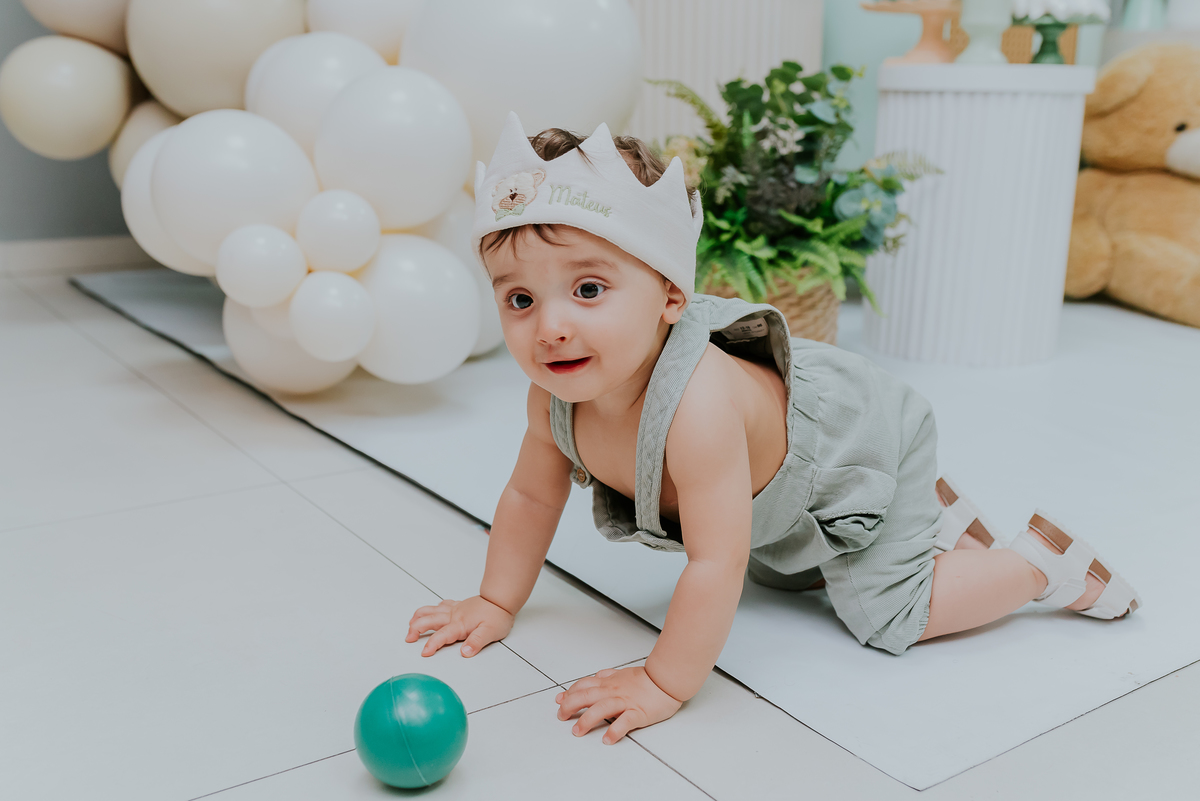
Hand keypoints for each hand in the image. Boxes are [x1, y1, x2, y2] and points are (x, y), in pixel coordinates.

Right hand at [405, 596, 514, 657]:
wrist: (501, 599)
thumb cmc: (497, 615)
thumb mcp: (490, 632)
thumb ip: (476, 642)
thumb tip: (465, 652)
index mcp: (459, 624)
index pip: (442, 636)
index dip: (432, 645)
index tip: (424, 653)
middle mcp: (453, 616)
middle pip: (429, 620)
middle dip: (416, 629)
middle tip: (409, 638)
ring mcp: (455, 610)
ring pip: (431, 610)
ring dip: (418, 617)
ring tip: (410, 625)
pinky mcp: (458, 606)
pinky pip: (440, 605)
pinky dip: (431, 609)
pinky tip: (430, 612)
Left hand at [555, 665, 682, 744]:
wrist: (667, 680)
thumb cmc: (648, 679)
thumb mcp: (624, 672)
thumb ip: (609, 675)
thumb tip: (598, 675)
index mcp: (610, 683)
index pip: (585, 685)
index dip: (570, 692)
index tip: (560, 700)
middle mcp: (614, 691)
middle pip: (587, 696)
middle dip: (570, 706)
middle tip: (561, 717)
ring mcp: (625, 702)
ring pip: (601, 708)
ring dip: (586, 720)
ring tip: (577, 731)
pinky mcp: (638, 713)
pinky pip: (624, 722)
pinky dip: (614, 731)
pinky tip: (607, 740)